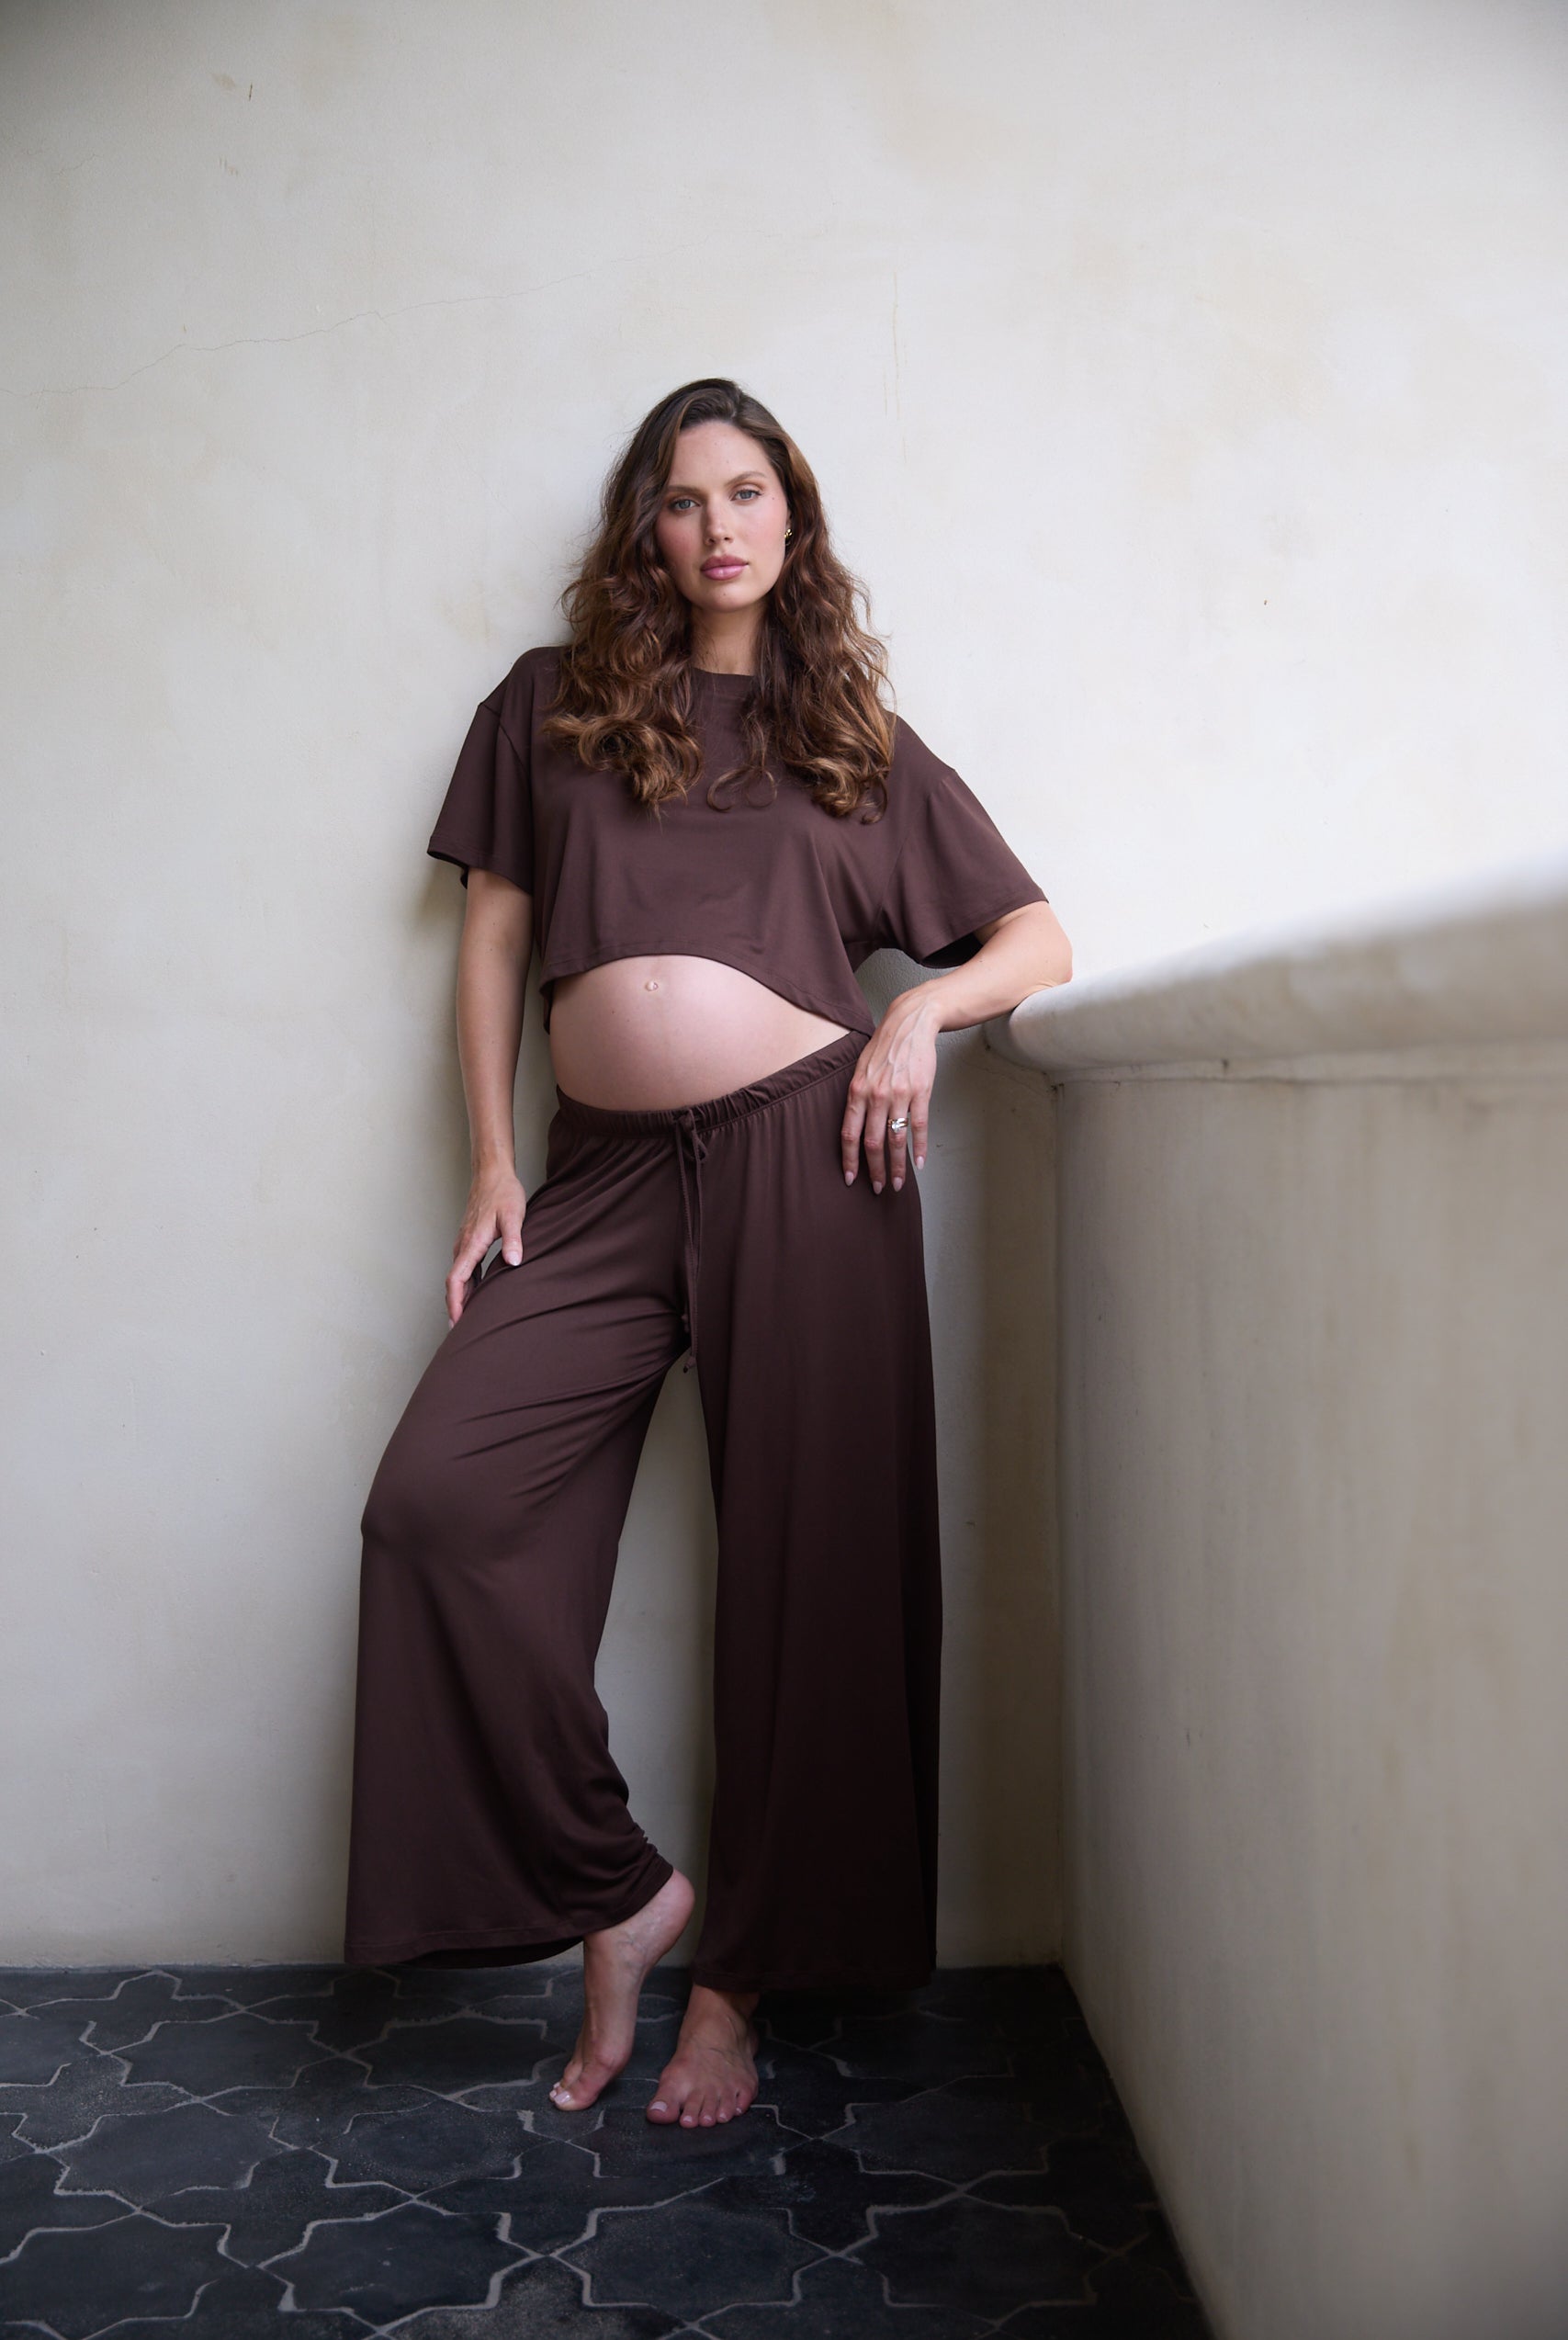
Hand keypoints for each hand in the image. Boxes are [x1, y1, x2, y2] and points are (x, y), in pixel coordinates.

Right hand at [446, 1165, 527, 1323]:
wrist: (492, 1174)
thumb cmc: (503, 1193)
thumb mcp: (514, 1216)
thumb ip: (514, 1240)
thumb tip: (514, 1263)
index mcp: (472, 1243)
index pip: (456, 1279)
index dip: (455, 1303)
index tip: (457, 1322)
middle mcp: (463, 1245)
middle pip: (453, 1283)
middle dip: (455, 1307)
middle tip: (461, 1332)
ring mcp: (463, 1243)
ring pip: (457, 1277)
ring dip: (461, 1297)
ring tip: (468, 1320)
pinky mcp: (468, 1241)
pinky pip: (463, 1269)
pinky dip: (466, 1285)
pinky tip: (476, 1295)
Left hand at [840, 992, 939, 1193]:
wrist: (910, 1023)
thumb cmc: (884, 1047)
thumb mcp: (860, 1068)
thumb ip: (856, 1097)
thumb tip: (853, 1127)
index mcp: (857, 1090)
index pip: (849, 1133)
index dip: (849, 1159)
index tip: (850, 1178)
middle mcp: (876, 1095)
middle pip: (872, 1142)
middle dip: (874, 1170)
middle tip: (877, 1188)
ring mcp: (900, 1095)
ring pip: (896, 1140)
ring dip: (897, 1166)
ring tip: (898, 1183)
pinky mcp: (921, 1092)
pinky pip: (919, 1127)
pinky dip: (919, 1148)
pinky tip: (919, 1162)